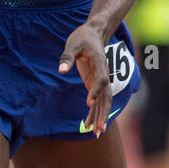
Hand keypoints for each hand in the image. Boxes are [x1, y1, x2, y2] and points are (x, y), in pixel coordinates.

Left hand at [58, 22, 111, 136]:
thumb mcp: (72, 43)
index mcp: (100, 62)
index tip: (88, 102)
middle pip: (107, 95)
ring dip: (101, 117)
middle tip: (100, 128)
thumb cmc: (82, 37)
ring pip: (104, 101)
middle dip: (104, 112)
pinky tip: (87, 125)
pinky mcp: (95, 83)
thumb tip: (61, 70)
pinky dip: (93, 113)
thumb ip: (67, 57)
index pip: (102, 79)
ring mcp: (101, 80)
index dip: (96, 91)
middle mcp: (104, 73)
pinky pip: (97, 101)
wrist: (93, 34)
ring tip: (96, 133)